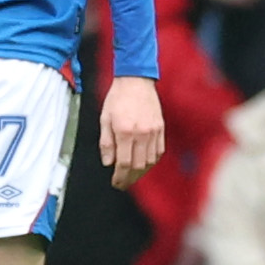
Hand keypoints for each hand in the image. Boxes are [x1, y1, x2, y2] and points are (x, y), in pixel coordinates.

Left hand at [99, 74, 163, 188]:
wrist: (136, 80)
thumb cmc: (117, 98)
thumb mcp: (104, 119)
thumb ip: (106, 143)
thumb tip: (108, 163)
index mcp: (124, 131)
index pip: (124, 164)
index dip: (119, 177)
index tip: (115, 183)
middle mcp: (141, 134)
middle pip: (138, 166)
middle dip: (129, 179)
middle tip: (122, 184)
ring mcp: (153, 132)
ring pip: (150, 162)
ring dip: (141, 172)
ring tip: (131, 176)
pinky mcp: (161, 129)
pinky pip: (158, 152)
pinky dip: (151, 161)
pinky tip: (144, 164)